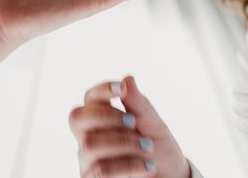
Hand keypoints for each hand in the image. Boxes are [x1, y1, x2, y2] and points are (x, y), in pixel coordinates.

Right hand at [69, 76, 190, 177]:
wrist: (170, 177)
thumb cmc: (157, 148)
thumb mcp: (153, 124)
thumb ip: (138, 104)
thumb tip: (127, 79)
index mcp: (101, 118)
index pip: (90, 98)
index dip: (101, 91)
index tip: (122, 89)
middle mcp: (89, 136)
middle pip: (77, 118)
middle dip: (105, 116)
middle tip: (133, 122)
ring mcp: (88, 160)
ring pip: (90, 144)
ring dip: (123, 143)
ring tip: (148, 147)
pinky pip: (101, 170)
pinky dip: (128, 166)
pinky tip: (147, 166)